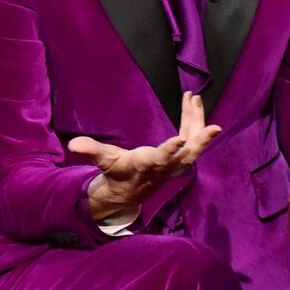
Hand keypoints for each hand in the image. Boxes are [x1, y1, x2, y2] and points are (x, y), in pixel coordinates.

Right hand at [68, 91, 221, 223]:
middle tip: (215, 127)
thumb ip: (91, 151)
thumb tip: (73, 145)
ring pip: (194, 144)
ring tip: (195, 98)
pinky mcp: (180, 155)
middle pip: (188, 155)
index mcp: (146, 165)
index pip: (159, 159)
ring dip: (197, 121)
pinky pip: (192, 137)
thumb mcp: (103, 162)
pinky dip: (194, 120)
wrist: (128, 191)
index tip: (180, 140)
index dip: (170, 151)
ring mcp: (176, 162)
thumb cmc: (115, 173)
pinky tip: (193, 101)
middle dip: (201, 141)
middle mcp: (166, 166)